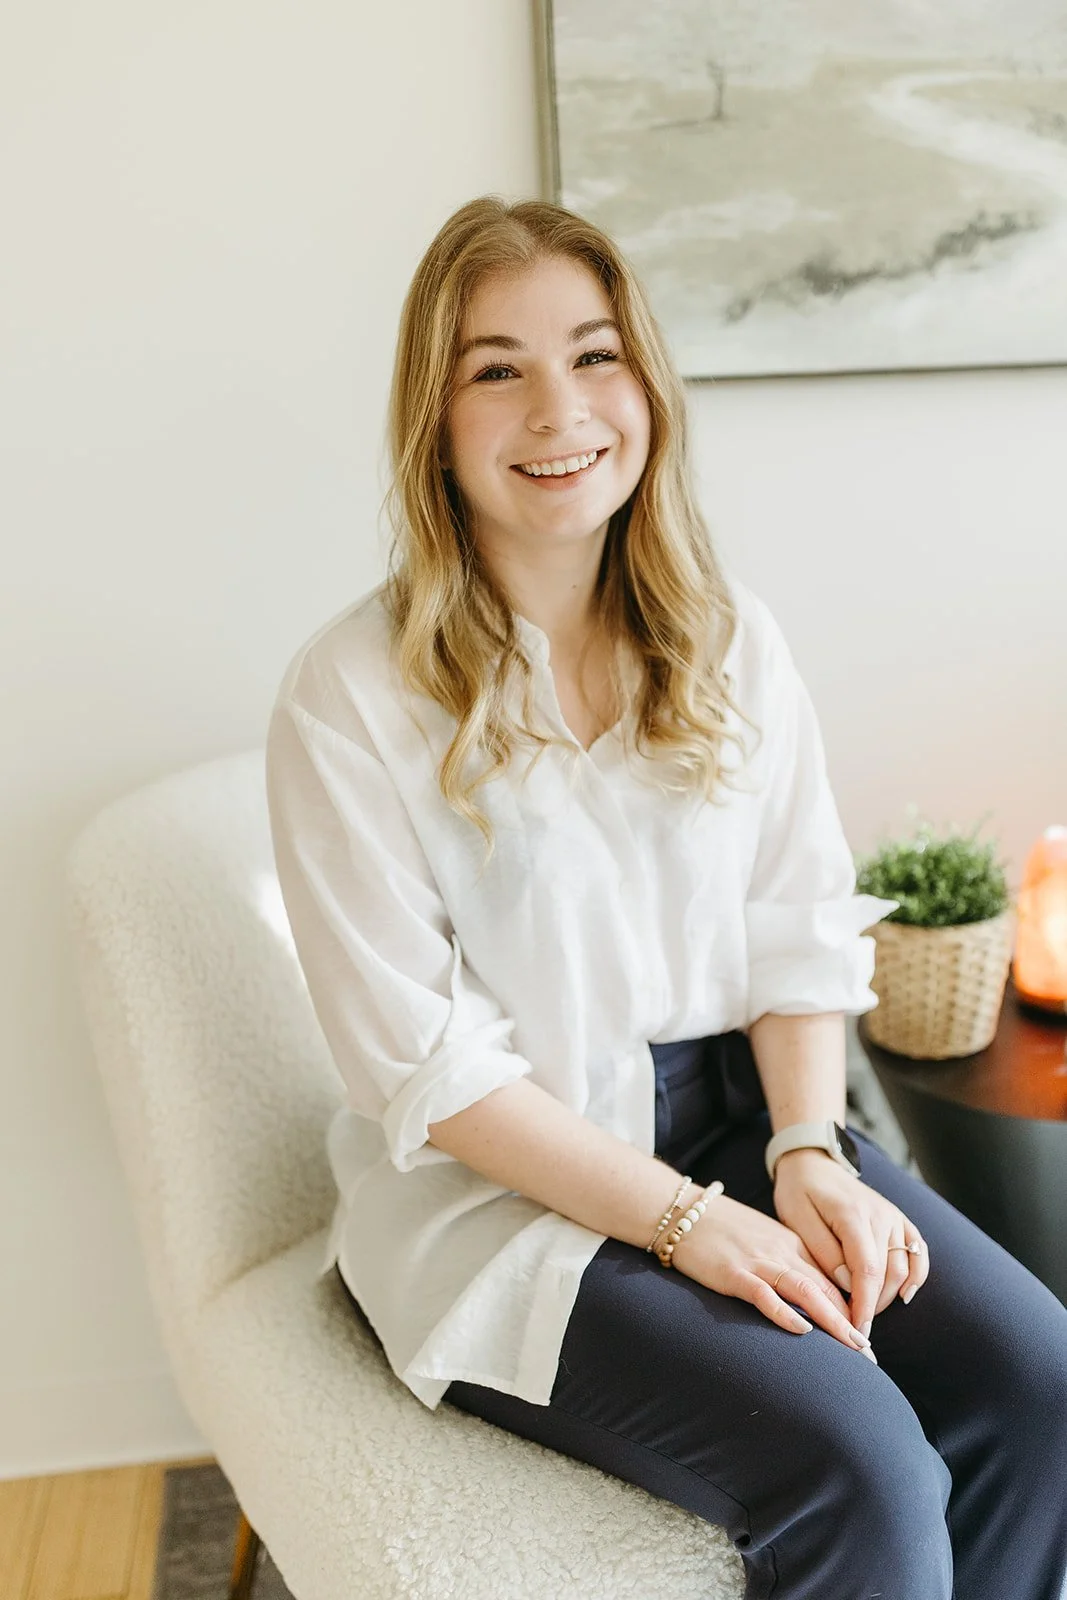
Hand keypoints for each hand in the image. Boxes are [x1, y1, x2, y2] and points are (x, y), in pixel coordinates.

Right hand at [669, 1187, 875, 1356]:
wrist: (681, 1211)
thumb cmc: (720, 1229)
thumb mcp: (762, 1241)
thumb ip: (786, 1264)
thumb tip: (809, 1299)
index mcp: (792, 1245)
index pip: (831, 1280)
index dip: (852, 1310)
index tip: (866, 1339)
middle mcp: (782, 1252)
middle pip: (826, 1290)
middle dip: (851, 1324)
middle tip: (871, 1356)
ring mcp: (758, 1262)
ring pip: (806, 1291)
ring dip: (833, 1321)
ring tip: (854, 1347)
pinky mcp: (732, 1273)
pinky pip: (764, 1294)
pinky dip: (785, 1312)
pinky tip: (802, 1330)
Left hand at [771, 1149, 929, 1338]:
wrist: (814, 1164)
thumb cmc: (800, 1193)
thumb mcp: (797, 1219)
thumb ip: (823, 1251)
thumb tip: (847, 1284)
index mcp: (853, 1215)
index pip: (867, 1270)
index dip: (864, 1305)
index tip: (856, 1330)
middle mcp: (881, 1216)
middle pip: (889, 1273)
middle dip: (874, 1305)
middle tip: (853, 1325)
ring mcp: (894, 1217)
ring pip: (904, 1267)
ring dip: (889, 1295)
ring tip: (867, 1311)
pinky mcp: (900, 1220)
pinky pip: (918, 1252)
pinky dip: (916, 1276)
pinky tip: (904, 1295)